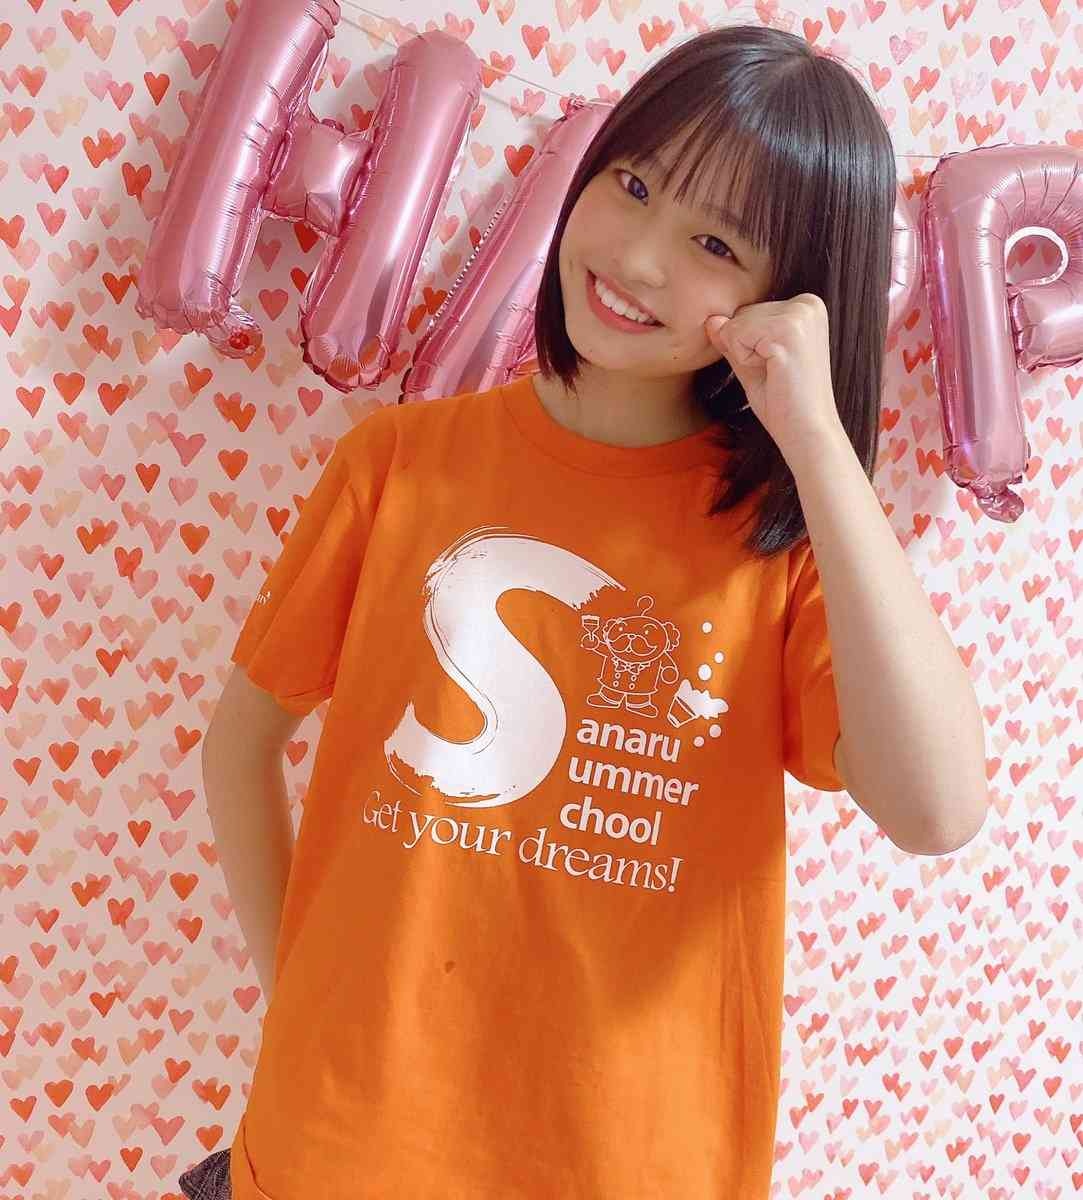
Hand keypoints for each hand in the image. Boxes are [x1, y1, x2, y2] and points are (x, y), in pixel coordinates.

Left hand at [704, 293, 842, 461]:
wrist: (806, 432)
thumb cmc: (782, 402)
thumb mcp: (751, 363)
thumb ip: (732, 339)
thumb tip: (710, 318)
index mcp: (805, 306)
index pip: (747, 313)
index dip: (749, 347)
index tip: (776, 367)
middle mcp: (807, 303)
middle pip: (740, 315)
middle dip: (746, 350)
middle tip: (776, 373)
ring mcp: (800, 314)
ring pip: (735, 324)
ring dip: (746, 357)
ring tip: (775, 373)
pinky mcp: (788, 330)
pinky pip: (736, 335)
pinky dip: (745, 361)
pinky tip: (773, 373)